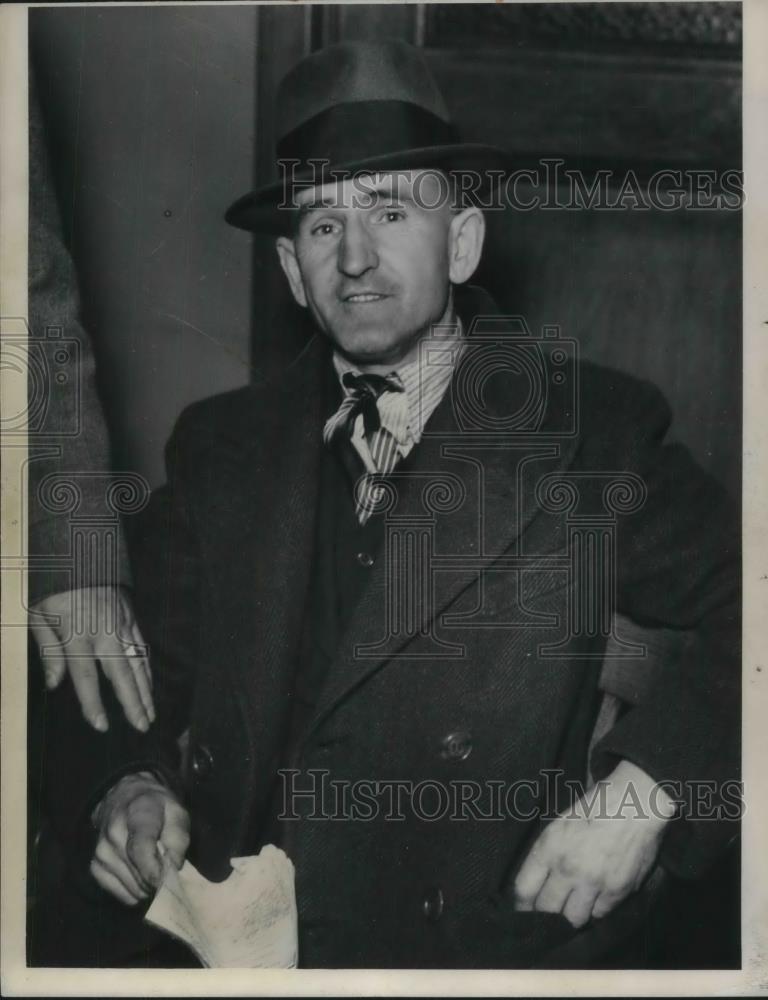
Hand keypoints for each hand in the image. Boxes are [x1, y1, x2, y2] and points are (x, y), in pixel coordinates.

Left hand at [30, 586, 153, 731]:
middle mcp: (104, 633)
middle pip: (121, 674)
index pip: (87, 677)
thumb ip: (48, 651)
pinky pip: (143, 646)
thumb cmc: (54, 586)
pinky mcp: (131, 617)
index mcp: (77, 635)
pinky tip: (150, 681)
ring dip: (146, 689)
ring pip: (138, 662)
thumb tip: (54, 684)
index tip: (102, 725)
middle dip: (133, 703)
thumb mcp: (39, 615)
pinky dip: (148, 667)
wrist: (81, 551)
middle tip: (143, 726)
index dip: (94, 704)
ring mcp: (121, 625)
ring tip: (152, 712)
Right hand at [90, 770, 189, 905]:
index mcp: (137, 813)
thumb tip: (173, 868)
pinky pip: (121, 894)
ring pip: (132, 888)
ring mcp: (102, 852)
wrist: (124, 798)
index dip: (154, 870)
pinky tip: (141, 874)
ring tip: (155, 868)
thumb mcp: (177, 813)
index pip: (140, 848)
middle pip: (138, 873)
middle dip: (158, 880)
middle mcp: (113, 833)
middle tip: (169, 871)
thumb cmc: (157, 808)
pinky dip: (135, 890)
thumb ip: (178, 839)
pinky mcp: (95, 868)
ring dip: (148, 886)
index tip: (166, 882)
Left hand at [514, 760, 675, 928]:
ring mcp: (593, 883)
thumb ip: (547, 854)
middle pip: (546, 910)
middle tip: (546, 919)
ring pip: (573, 919)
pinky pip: (600, 914)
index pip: (524, 889)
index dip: (522, 904)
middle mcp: (568, 868)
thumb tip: (538, 881)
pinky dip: (596, 911)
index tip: (524, 910)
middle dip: (544, 916)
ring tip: (571, 911)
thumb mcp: (560, 824)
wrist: (635, 804)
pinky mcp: (617, 891)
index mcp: (549, 847)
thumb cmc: (596, 806)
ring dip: (571, 917)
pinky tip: (594, 902)